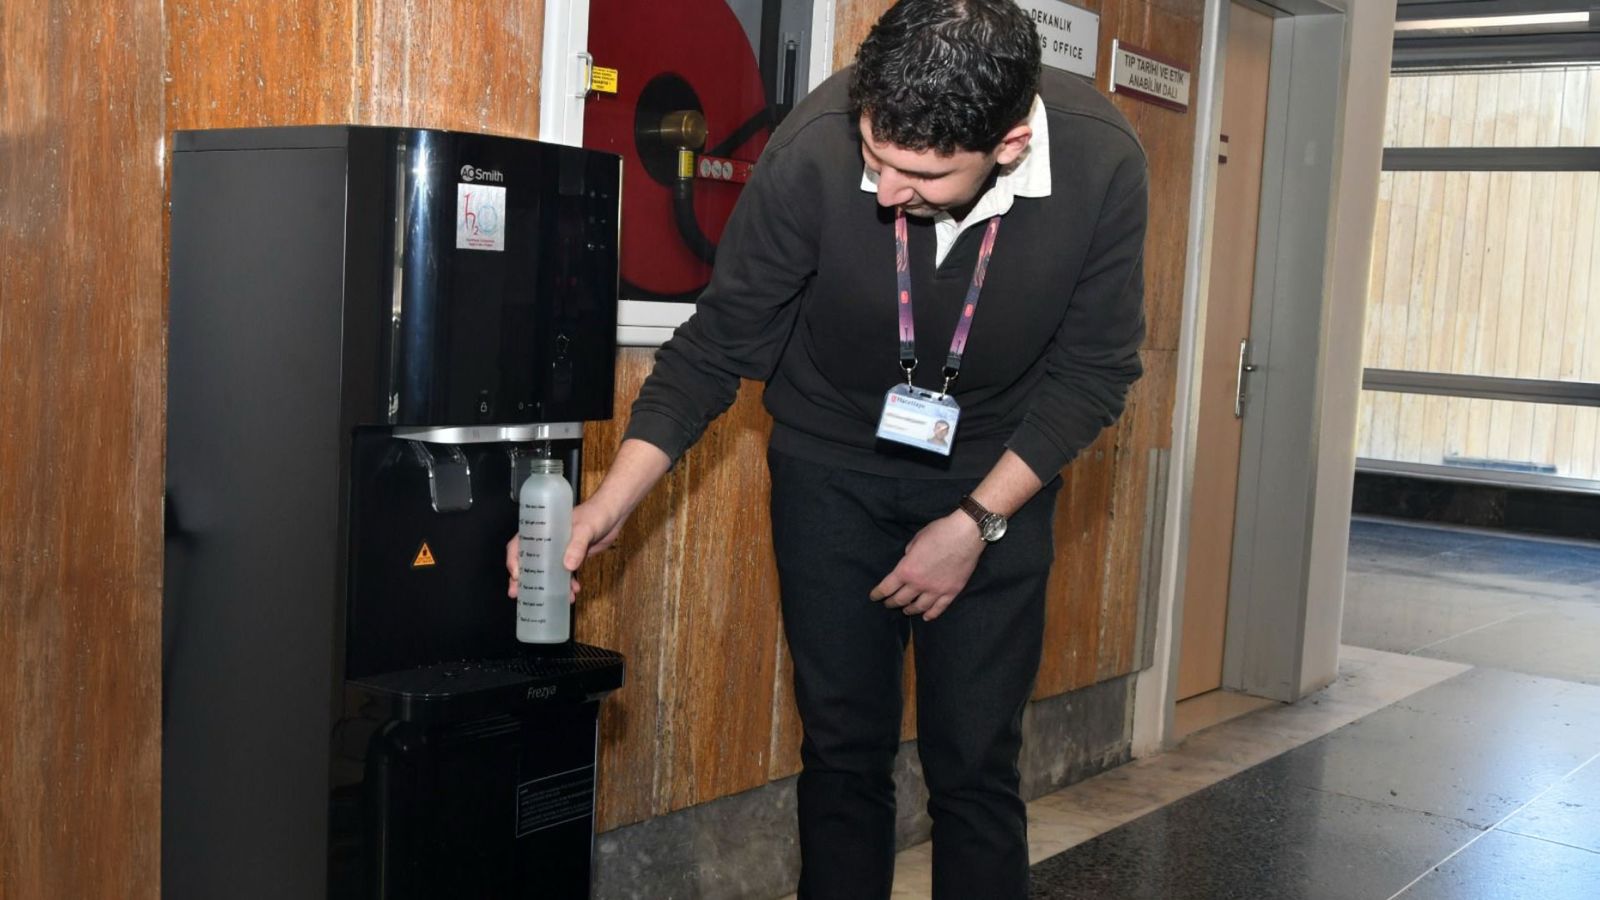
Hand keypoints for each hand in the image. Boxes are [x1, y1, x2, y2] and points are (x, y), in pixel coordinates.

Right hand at [505, 500, 626, 601]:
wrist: (614, 514)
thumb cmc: (597, 513)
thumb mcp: (585, 528)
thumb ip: (577, 546)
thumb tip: (568, 566)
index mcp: (544, 527)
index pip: (520, 543)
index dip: (514, 559)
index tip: (516, 575)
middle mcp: (549, 539)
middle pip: (529, 560)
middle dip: (523, 578)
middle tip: (516, 593)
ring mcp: (560, 549)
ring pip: (546, 570)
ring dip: (545, 586)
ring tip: (544, 600)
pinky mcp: (572, 556)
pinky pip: (565, 573)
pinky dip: (566, 584)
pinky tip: (571, 593)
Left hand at [869, 512, 984, 620]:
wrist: (965, 535)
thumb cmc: (939, 532)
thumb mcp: (916, 540)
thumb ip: (909, 554)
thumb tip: (908, 561)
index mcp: (907, 570)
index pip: (887, 587)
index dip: (878, 594)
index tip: (874, 597)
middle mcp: (919, 584)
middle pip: (900, 600)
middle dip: (891, 603)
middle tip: (888, 604)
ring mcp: (936, 590)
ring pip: (919, 607)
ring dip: (909, 610)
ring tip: (906, 610)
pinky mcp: (951, 592)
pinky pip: (939, 608)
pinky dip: (931, 614)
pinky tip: (926, 617)